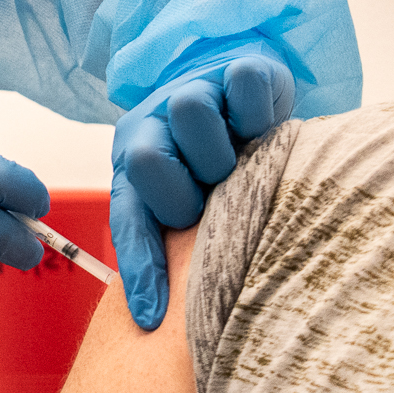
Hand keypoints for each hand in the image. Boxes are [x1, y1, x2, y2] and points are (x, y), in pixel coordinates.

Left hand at [108, 53, 294, 331]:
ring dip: (219, 148)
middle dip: (182, 191)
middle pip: (148, 161)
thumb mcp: (196, 200)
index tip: (153, 316)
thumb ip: (185, 244)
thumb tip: (176, 326)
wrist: (239, 69)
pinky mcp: (236, 66)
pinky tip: (264, 124)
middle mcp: (154, 128)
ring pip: (191, 114)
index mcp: (135, 167)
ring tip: (239, 160)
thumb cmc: (222, 155)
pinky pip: (244, 83)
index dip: (141, 268)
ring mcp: (193, 92)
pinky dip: (257, 109)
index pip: (129, 220)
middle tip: (210, 200)